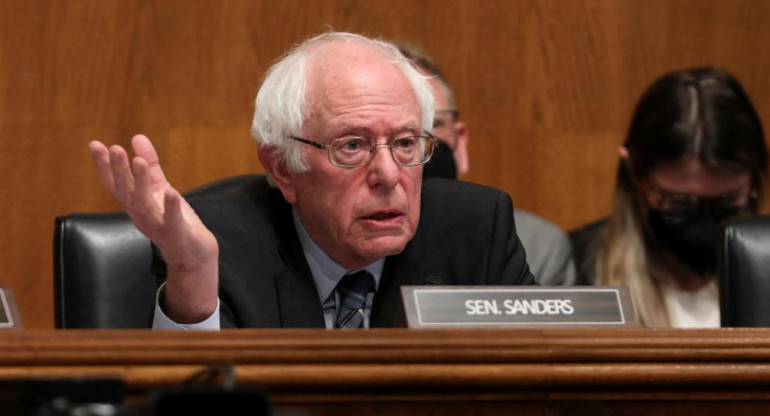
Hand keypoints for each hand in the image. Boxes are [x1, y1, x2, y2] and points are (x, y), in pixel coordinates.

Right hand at [89, 134, 218, 322]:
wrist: (193, 254)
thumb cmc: (174, 220)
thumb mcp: (160, 189)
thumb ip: (150, 165)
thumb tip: (137, 137)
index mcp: (135, 204)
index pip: (115, 184)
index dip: (104, 166)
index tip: (95, 145)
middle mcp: (141, 215)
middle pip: (125, 192)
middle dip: (119, 171)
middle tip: (114, 149)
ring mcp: (157, 226)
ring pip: (143, 204)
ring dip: (140, 183)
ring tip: (138, 162)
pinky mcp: (177, 234)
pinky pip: (172, 221)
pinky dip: (170, 208)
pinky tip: (171, 192)